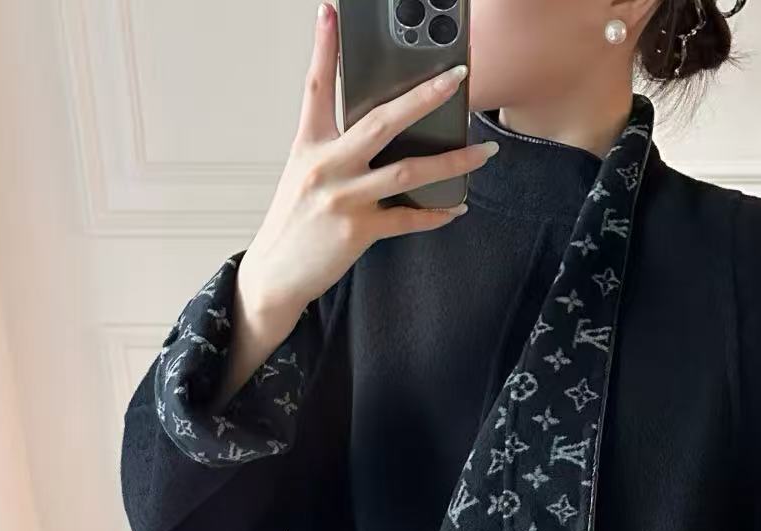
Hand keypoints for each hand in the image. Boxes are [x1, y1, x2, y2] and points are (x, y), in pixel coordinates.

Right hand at [237, 2, 497, 330]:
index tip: (331, 12)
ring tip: (484, 152)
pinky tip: (456, 207)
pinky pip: (408, 219)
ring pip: (409, 170)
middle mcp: (327, 165)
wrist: (275, 274)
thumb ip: (334, 150)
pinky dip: (436, 214)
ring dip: (453, 161)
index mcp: (310, 145)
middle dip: (424, 96)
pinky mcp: (358, 230)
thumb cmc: (293, 224)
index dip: (324, 46)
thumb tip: (377, 134)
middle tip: (456, 77)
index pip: (318, 85)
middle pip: (382, 121)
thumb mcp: (303, 175)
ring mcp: (344, 198)